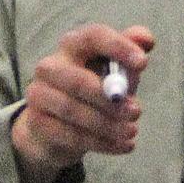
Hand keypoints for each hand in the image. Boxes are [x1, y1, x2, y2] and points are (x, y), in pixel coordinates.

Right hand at [11, 23, 154, 182]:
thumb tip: (146, 39)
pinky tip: (123, 146)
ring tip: (132, 132)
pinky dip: (102, 143)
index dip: (118, 47)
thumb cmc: (94, 90)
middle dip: (110, 100)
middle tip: (137, 112)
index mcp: (73, 46)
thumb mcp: (116, 71)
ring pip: (73, 111)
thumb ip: (131, 51)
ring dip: (108, 125)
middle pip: (78, 80)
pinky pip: (70, 135)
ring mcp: (38, 94)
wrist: (58, 128)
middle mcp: (50, 66)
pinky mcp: (36, 122)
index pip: (92, 36)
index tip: (143, 63)